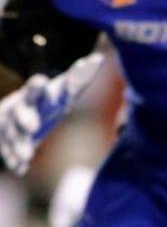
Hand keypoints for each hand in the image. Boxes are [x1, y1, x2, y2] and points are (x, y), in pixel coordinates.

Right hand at [0, 52, 105, 174]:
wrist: (22, 112)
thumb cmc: (52, 98)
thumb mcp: (65, 88)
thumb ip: (79, 75)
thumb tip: (98, 59)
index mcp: (37, 93)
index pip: (35, 87)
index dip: (37, 86)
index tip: (41, 82)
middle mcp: (22, 106)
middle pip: (20, 110)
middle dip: (25, 118)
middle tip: (33, 127)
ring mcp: (12, 123)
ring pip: (13, 133)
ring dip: (19, 144)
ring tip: (26, 157)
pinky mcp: (8, 139)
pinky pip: (9, 149)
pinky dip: (14, 158)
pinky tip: (21, 167)